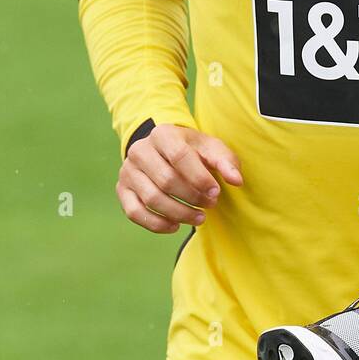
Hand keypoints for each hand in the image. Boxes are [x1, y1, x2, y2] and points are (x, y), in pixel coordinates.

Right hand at [117, 124, 242, 234]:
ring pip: (151, 199)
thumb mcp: (211, 149)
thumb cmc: (192, 151)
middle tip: (211, 205)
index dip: (199, 178)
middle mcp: (140, 150)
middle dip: (192, 197)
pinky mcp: (122, 190)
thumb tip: (236, 181)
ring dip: (179, 214)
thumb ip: (226, 162)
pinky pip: (135, 212)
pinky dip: (156, 224)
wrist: (164, 150)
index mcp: (162, 134)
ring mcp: (128, 171)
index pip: (179, 157)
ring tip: (199, 218)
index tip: (216, 192)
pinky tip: (176, 226)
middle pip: (166, 181)